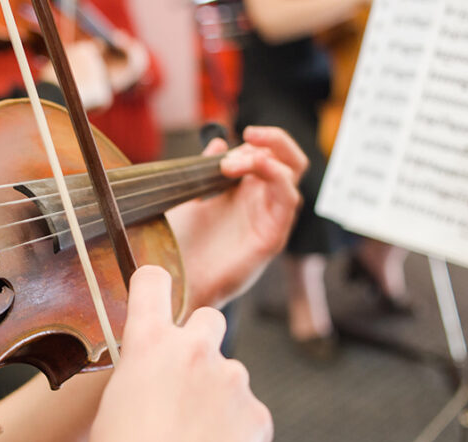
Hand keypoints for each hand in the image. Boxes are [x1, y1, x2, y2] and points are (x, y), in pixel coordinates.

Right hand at [73, 266, 273, 441]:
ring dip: (217, 399)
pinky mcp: (258, 415)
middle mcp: (195, 351)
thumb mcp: (115, 406)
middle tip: (186, 380)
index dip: (154, 284)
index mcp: (150, 344)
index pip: (154, 283)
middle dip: (200, 341)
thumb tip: (156, 375)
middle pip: (209, 319)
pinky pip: (247, 415)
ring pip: (229, 376)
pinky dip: (235, 432)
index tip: (157, 286)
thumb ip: (142, 374)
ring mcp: (232, 381)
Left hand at [167, 126, 304, 309]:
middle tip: (248, 135)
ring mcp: (269, 219)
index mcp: (245, 191)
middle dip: (274, 140)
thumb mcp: (190, 196)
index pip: (268, 154)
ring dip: (266, 158)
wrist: (176, 279)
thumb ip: (205, 168)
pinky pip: (289, 201)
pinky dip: (277, 177)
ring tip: (232, 165)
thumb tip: (219, 141)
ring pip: (291, 174)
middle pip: (289, 160)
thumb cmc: (181, 243)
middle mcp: (262, 203)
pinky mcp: (272, 238)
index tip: (229, 140)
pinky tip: (255, 169)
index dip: (256, 140)